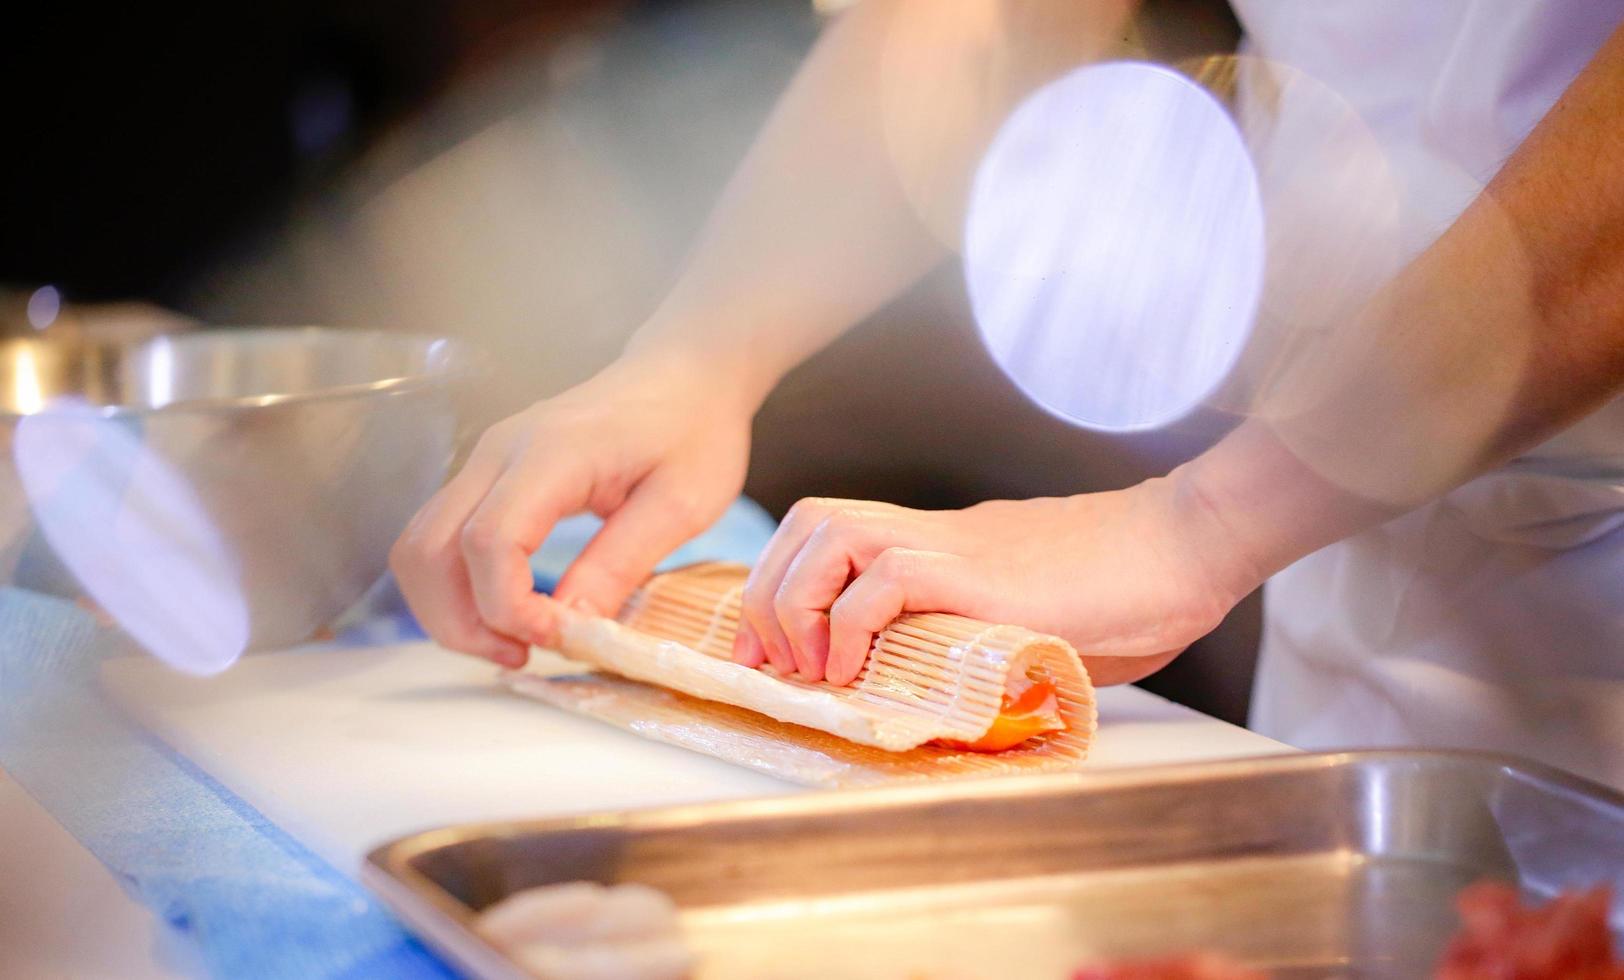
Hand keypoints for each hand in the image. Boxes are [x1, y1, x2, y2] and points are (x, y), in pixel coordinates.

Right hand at [390, 352, 753, 666]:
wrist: (683, 373)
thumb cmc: (693, 430)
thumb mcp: (683, 505)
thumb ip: (620, 564)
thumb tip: (567, 629)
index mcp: (552, 452)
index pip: (489, 541)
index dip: (508, 606)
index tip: (556, 640)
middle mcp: (499, 450)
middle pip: (429, 549)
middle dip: (461, 621)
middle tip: (522, 656)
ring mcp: (485, 458)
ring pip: (420, 546)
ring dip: (449, 609)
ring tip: (513, 643)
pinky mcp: (487, 473)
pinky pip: (440, 536)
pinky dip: (456, 585)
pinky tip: (507, 610)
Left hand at [731, 472, 1264, 685]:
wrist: (1185, 547)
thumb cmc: (1127, 591)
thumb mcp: (1033, 624)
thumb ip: (984, 643)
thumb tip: (952, 700)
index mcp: (941, 546)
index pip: (828, 534)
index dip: (780, 583)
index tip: (766, 651)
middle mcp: (934, 536)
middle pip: (810, 524)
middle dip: (767, 594)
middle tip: (770, 664)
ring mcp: (954, 547)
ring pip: (830, 534)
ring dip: (797, 600)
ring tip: (809, 665)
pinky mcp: (978, 570)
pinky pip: (886, 575)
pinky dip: (851, 621)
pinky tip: (854, 666)